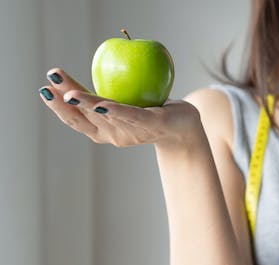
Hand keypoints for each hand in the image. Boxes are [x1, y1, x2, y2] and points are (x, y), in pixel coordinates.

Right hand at [38, 68, 201, 148]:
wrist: (184, 126)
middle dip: (63, 103)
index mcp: (103, 130)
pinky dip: (116, 111)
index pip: (76, 118)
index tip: (44, 88)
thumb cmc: (151, 110)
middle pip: (84, 118)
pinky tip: (103, 104)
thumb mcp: (124, 102)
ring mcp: (132, 133)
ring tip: (68, 93)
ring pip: (104, 117)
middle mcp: (113, 135)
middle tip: (48, 85)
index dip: (58, 106)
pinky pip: (132, 116)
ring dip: (85, 104)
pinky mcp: (152, 125)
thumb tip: (92, 64)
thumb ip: (108, 91)